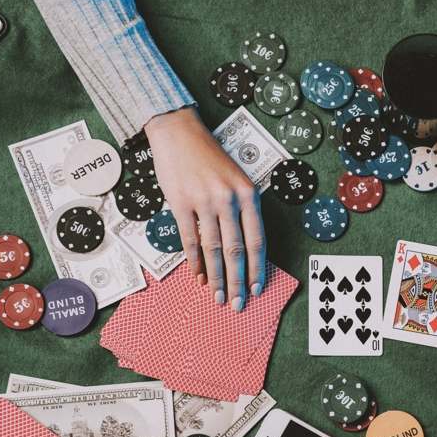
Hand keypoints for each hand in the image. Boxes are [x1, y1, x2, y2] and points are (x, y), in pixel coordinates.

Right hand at [145, 107, 266, 311]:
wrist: (178, 132)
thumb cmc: (210, 157)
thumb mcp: (237, 179)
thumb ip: (243, 209)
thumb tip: (245, 248)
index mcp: (248, 194)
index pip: (257, 239)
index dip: (258, 268)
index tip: (258, 288)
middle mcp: (228, 199)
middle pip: (236, 250)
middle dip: (238, 281)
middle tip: (238, 303)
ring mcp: (203, 202)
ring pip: (213, 249)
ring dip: (216, 277)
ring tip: (218, 297)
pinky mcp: (180, 203)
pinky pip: (189, 239)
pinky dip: (195, 261)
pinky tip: (198, 277)